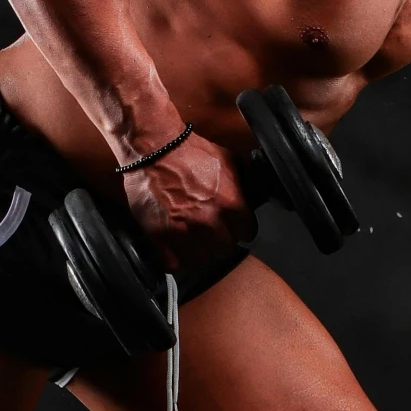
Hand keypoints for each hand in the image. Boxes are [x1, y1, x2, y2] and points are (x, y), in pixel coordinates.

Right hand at [121, 131, 257, 270]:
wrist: (154, 146)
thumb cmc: (189, 151)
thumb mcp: (228, 159)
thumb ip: (245, 179)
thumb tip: (257, 189)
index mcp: (230, 203)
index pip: (247, 232)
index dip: (241, 227)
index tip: (234, 226)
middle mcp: (208, 221)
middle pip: (225, 248)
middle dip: (221, 240)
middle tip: (212, 231)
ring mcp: (182, 230)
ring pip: (201, 259)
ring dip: (200, 251)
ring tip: (195, 241)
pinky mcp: (158, 235)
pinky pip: (172, 263)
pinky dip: (175, 260)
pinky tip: (176, 250)